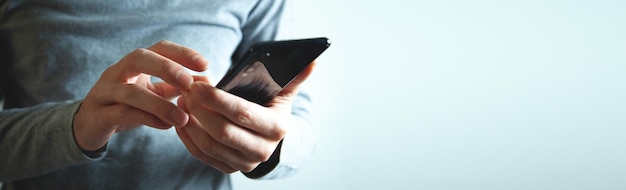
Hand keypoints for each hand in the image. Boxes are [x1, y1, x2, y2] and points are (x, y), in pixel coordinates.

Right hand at [73, 40, 207, 150]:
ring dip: (160, 105)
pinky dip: (147, 119)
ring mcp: (105, 92)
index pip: (159, 48)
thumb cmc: (126, 106)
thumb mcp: (154, 93)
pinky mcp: (99, 114)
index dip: (182, 53)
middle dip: (166, 68)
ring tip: (182, 118)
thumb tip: (207, 82)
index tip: (205, 65)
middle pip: (139, 58)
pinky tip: (166, 126)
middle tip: (188, 83)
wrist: (89, 126)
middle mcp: (117, 72)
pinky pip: (122, 114)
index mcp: (134, 64)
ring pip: (130, 92)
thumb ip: (177, 88)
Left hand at [176, 63, 314, 172]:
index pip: (243, 113)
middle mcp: (262, 150)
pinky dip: (188, 137)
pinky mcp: (229, 168)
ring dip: (190, 122)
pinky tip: (182, 119)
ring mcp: (245, 163)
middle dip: (200, 110)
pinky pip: (202, 155)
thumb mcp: (284, 94)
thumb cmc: (273, 109)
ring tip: (182, 101)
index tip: (199, 84)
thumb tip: (312, 62)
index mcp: (276, 128)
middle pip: (223, 132)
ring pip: (209, 145)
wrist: (271, 139)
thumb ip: (294, 78)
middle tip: (187, 91)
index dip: (217, 99)